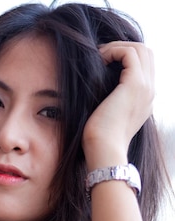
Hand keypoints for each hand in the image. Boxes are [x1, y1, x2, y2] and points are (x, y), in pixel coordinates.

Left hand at [82, 41, 154, 170]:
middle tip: (100, 54)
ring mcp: (145, 87)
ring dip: (117, 47)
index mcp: (144, 98)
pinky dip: (113, 51)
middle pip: (146, 52)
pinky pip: (129, 53)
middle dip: (122, 47)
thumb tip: (93, 89)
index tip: (102, 61)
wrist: (104, 150)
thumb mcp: (104, 115)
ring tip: (99, 56)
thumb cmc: (98, 138)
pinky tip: (98, 60)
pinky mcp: (134, 85)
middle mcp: (149, 91)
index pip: (144, 65)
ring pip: (141, 49)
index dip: (124, 56)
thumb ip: (107, 101)